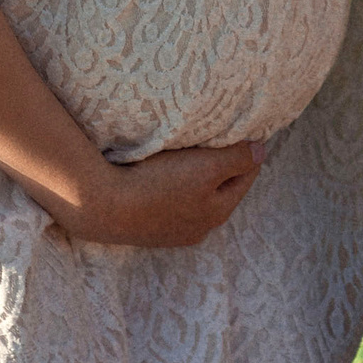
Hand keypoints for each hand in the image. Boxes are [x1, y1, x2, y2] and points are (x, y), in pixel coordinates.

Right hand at [57, 139, 266, 247]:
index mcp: (216, 213)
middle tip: (218, 138)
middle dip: (221, 165)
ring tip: (190, 153)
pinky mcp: (145, 226)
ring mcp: (169, 231)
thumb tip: (261, 151)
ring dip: (194, 176)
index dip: (248, 152)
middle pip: (219, 188)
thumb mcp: (207, 167)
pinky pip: (168, 200)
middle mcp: (197, 228)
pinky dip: (171, 185)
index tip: (246, 131)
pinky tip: (161, 172)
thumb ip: (238, 159)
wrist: (101, 206)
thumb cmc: (159, 184)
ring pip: (193, 195)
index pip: (245, 176)